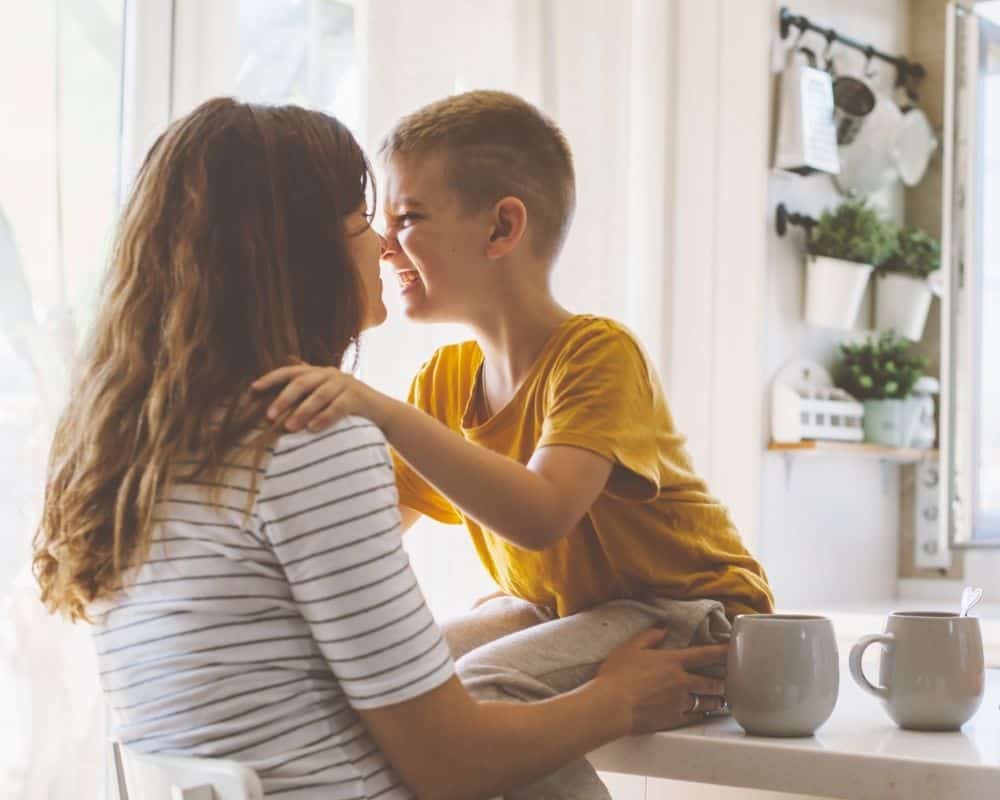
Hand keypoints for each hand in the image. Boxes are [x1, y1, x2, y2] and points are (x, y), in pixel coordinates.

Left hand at [251, 364, 392, 431]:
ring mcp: (345, 384)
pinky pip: (338, 407)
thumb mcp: (325, 396)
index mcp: (318, 372)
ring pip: (319, 395)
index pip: (290, 372)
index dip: (271, 378)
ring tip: (290, 428)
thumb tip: (273, 402)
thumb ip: (305, 394)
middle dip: (284, 399)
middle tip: (270, 416)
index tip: (253, 389)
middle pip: (302, 382)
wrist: (380, 410)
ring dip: (302, 412)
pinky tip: (312, 429)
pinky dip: (324, 418)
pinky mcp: (357, 397)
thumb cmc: (346, 406)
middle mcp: (330, 374)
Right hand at [595, 628, 727, 734]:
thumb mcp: (630, 648)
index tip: (732, 649)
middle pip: (710, 682)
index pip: (704, 654)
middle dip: (721, 682)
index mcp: (672, 661)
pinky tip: (703, 714)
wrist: (613, 705)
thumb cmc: (618, 675)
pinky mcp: (674, 719)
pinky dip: (702, 714)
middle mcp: (681, 681)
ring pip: (706, 701)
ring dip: (715, 700)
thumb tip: (663, 628)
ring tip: (721, 700)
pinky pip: (695, 717)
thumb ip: (649, 636)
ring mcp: (679, 702)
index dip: (721, 651)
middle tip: (727, 682)